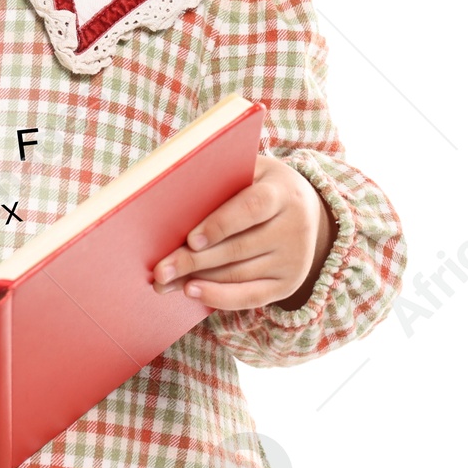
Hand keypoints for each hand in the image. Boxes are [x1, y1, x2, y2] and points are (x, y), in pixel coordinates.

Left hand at [150, 154, 334, 311]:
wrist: (307, 208)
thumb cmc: (261, 183)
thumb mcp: (251, 170)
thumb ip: (222, 177)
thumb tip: (176, 191)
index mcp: (282, 192)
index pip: (253, 208)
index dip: (221, 224)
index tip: (191, 239)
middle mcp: (294, 228)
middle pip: (239, 248)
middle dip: (195, 260)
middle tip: (160, 270)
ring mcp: (293, 259)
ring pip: (240, 274)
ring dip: (198, 280)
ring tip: (164, 283)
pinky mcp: (288, 284)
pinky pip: (251, 296)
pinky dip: (220, 297)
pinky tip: (192, 292)